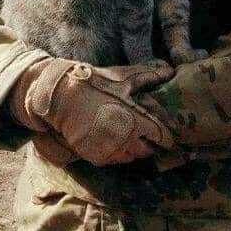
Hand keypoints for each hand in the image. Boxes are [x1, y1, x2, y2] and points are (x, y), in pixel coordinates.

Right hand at [9, 58, 174, 164]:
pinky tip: (113, 139)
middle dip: (150, 143)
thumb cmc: (94, 85)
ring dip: (134, 148)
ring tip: (128, 134)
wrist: (61, 98)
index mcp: (137, 121)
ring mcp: (111, 151)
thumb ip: (148, 77)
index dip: (167, 136)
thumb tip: (169, 70)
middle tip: (146, 133)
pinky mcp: (97, 157)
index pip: (163, 137)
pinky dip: (118, 152)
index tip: (168, 133)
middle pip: (148, 150)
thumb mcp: (123, 78)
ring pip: (132, 157)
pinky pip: (115, 160)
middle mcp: (127, 140)